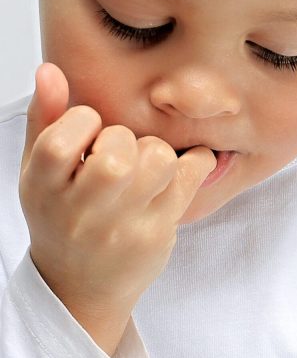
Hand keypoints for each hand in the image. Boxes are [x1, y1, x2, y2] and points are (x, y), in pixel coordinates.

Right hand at [18, 63, 215, 352]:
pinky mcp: (157, 234)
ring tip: (146, 167)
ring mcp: (123, 226)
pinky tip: (185, 166)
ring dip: (158, 152)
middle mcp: (82, 211)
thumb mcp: (39, 174)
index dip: (84, 123)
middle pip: (118, 148)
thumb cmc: (61, 219)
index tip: (90, 134)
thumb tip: (51, 71)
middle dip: (125, 140)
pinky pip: (190, 177)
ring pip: (159, 158)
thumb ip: (45, 120)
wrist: (80, 287)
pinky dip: (196, 161)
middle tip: (120, 157)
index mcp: (44, 189)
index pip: (63, 138)